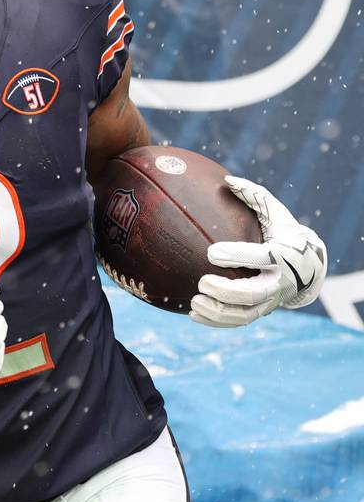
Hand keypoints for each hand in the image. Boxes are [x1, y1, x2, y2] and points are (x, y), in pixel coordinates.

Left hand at [189, 176, 326, 327]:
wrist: (309, 267)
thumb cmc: (284, 233)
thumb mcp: (276, 212)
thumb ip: (254, 195)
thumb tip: (227, 179)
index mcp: (283, 255)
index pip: (262, 258)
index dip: (237, 256)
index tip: (211, 251)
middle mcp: (278, 282)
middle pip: (254, 294)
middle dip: (227, 292)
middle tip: (202, 282)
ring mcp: (269, 301)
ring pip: (245, 315)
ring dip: (218, 313)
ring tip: (194, 302)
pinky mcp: (260, 311)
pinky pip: (238, 322)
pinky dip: (216, 322)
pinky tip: (192, 313)